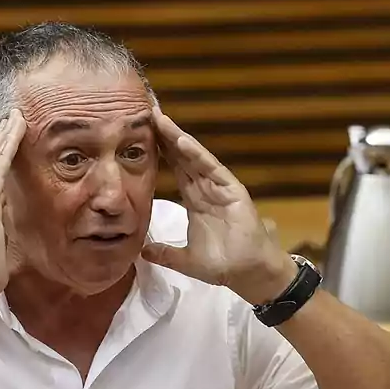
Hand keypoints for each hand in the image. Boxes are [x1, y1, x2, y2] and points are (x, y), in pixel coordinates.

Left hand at [141, 108, 295, 304]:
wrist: (248, 275)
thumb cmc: (223, 265)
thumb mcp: (185, 260)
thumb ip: (165, 253)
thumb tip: (141, 251)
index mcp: (196, 199)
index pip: (176, 169)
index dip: (161, 152)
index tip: (142, 134)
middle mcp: (207, 189)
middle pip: (183, 157)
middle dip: (166, 136)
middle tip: (148, 113)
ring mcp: (220, 188)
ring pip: (196, 158)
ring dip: (178, 138)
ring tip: (161, 120)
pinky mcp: (233, 191)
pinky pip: (212, 169)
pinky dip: (197, 155)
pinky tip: (182, 141)